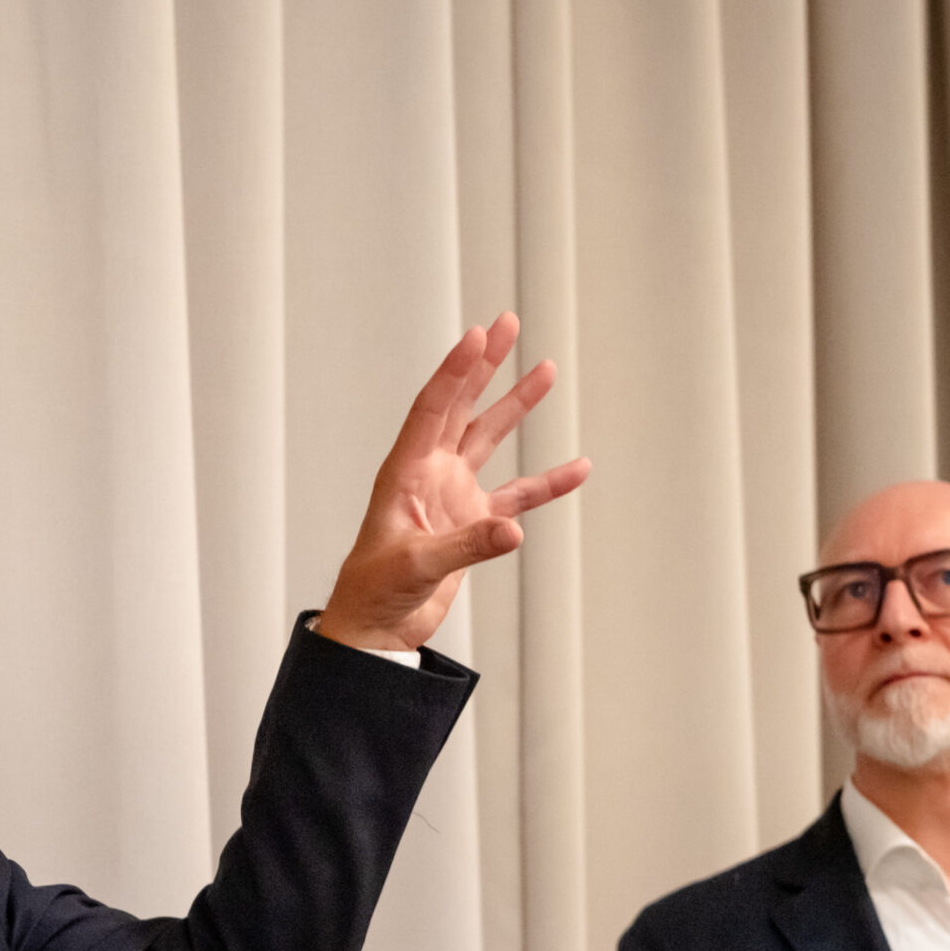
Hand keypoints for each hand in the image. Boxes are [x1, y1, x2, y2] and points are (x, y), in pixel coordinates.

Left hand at [316, 312, 589, 651]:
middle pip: (461, 406)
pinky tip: (575, 468)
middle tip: (507, 324)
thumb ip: (466, 546)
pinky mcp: (472, 524)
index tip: (479, 335)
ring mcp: (453, 495)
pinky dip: (547, 483)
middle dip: (485, 365)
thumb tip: (513, 531)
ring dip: (515, 406)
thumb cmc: (374, 590)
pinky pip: (517, 496)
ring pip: (489, 439)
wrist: (376, 626)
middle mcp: (430, 474)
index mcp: (405, 472)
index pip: (433, 408)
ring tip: (545, 370)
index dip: (456, 371)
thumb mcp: (417, 566)